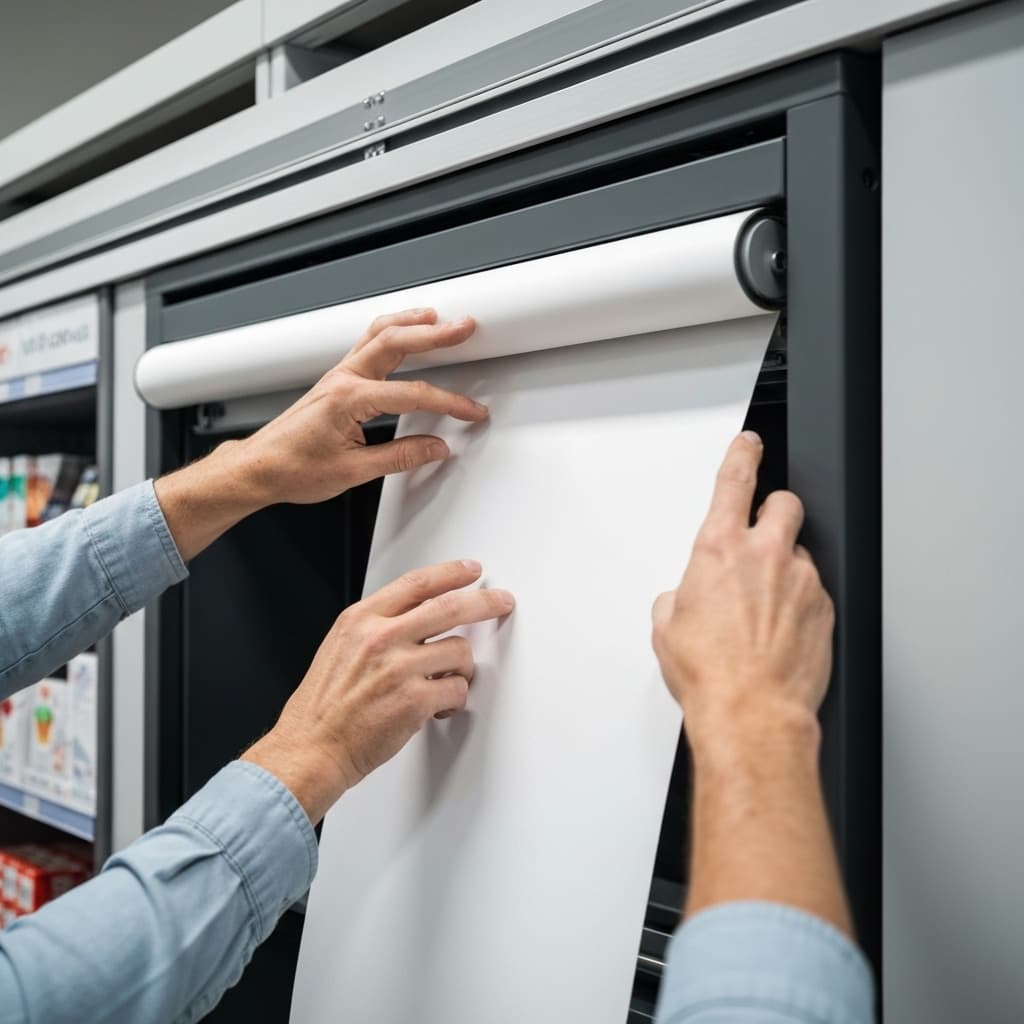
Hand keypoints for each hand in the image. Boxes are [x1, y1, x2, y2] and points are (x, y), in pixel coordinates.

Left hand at [155, 309, 484, 559]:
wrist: (259, 468)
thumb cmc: (292, 469)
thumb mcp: (353, 472)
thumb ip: (400, 457)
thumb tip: (435, 448)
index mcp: (348, 400)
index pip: (412, 395)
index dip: (449, 403)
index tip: (470, 412)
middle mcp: (343, 379)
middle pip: (396, 342)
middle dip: (435, 334)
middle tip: (465, 328)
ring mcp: (338, 375)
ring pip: (379, 334)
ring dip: (411, 323)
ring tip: (439, 318)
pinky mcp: (337, 380)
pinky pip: (368, 344)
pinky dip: (392, 333)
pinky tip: (406, 333)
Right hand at [243, 560, 514, 823]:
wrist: (311, 749)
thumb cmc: (324, 707)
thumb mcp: (341, 647)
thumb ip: (377, 626)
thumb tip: (419, 616)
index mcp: (361, 620)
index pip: (417, 584)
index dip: (450, 573)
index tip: (470, 570)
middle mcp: (381, 638)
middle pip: (449, 607)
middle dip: (485, 601)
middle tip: (501, 601)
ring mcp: (399, 668)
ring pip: (460, 651)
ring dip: (461, 668)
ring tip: (445, 681)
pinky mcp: (415, 700)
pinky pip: (457, 689)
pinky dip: (454, 699)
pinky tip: (437, 706)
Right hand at [651, 431, 834, 751]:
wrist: (751, 712)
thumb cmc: (709, 673)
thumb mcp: (667, 628)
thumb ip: (675, 598)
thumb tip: (682, 602)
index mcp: (719, 550)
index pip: (735, 481)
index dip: (743, 455)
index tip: (748, 445)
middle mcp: (766, 556)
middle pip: (785, 503)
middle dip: (775, 510)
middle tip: (763, 534)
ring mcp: (802, 581)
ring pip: (802, 553)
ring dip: (787, 567)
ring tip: (768, 606)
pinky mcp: (825, 610)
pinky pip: (815, 592)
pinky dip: (800, 603)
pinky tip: (782, 631)